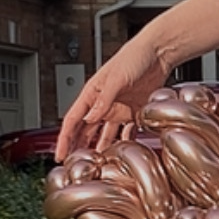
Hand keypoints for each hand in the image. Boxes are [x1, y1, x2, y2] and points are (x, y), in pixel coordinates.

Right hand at [55, 36, 172, 160]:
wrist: (159, 53)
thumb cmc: (134, 57)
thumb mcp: (117, 78)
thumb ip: (104, 99)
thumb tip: (90, 118)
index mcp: (93, 94)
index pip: (73, 120)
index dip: (65, 138)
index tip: (59, 154)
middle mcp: (104, 104)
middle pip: (87, 131)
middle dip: (80, 148)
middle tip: (76, 166)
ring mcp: (120, 110)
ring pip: (106, 135)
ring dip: (101, 149)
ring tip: (98, 165)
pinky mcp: (136, 113)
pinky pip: (128, 133)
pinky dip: (124, 144)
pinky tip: (122, 155)